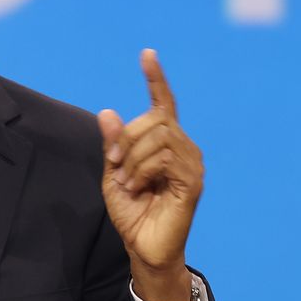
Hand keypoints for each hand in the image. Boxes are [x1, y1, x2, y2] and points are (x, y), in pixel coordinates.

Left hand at [97, 49, 203, 300]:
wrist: (143, 246)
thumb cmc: (131, 212)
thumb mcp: (114, 173)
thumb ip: (113, 144)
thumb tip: (107, 111)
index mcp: (164, 143)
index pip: (163, 104)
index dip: (155, 78)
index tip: (147, 54)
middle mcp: (182, 147)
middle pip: (154, 120)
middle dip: (126, 139)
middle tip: (115, 165)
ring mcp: (191, 163)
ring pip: (159, 137)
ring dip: (133, 158)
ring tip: (127, 182)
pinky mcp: (193, 181)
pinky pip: (166, 158)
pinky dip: (143, 170)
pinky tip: (138, 186)